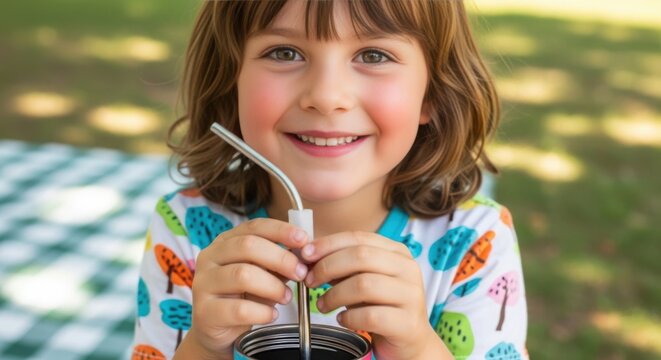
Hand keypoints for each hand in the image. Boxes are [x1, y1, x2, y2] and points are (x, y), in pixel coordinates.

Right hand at [178, 218, 309, 358]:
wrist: (216, 329)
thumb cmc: (243, 296)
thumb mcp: (262, 274)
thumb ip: (279, 263)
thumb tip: (305, 254)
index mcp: (225, 242)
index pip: (254, 226)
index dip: (280, 230)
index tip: (303, 239)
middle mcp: (210, 257)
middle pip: (248, 246)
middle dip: (280, 258)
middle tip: (301, 273)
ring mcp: (204, 283)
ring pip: (243, 275)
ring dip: (273, 286)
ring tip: (287, 297)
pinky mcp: (205, 311)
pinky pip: (239, 309)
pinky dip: (262, 312)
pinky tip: (271, 315)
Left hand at [301, 231, 441, 359]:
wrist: (410, 341)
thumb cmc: (382, 306)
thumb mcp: (363, 280)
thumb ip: (342, 266)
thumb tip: (310, 256)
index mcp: (397, 252)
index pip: (359, 237)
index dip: (329, 243)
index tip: (306, 254)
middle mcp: (407, 269)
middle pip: (361, 257)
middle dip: (328, 267)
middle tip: (309, 280)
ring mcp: (410, 295)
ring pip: (364, 285)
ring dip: (334, 295)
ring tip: (323, 304)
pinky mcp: (407, 322)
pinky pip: (370, 316)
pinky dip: (349, 318)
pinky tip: (343, 320)